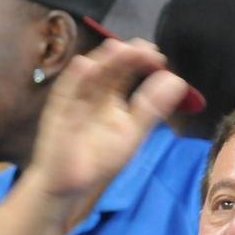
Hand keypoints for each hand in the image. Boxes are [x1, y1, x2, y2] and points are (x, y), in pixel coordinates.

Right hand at [27, 39, 189, 202]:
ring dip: (102, 62)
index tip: (158, 57)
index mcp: (109, 96)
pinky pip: (64, 95)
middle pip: (107, 69)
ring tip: (119, 48)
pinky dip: (74, 80)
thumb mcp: (132, 132)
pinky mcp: (57, 115)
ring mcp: (73, 102)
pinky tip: (85, 65)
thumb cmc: (99, 159)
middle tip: (144, 48)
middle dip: (124, 56)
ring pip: (87, 76)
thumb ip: (152, 107)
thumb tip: (177, 80)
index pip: (124, 71)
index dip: (139, 61)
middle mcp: (91, 94)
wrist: (70, 185)